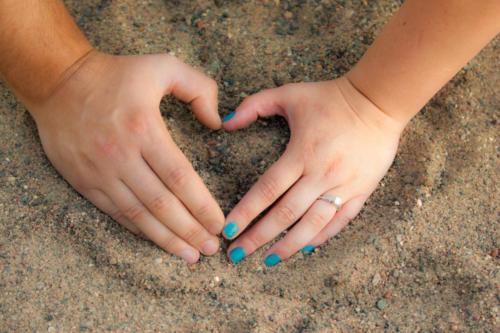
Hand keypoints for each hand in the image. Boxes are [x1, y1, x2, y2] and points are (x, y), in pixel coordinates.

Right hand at [29, 52, 223, 262]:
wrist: (58, 82)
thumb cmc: (116, 75)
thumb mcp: (162, 65)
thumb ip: (199, 88)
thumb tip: (217, 123)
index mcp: (144, 129)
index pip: (180, 178)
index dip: (202, 205)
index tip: (219, 223)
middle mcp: (121, 155)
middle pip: (162, 204)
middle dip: (190, 230)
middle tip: (211, 248)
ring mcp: (100, 172)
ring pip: (139, 214)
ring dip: (167, 238)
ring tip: (190, 255)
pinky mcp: (84, 181)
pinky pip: (116, 212)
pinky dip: (138, 229)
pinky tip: (157, 240)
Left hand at [222, 77, 403, 265]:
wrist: (378, 102)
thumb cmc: (330, 98)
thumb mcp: (289, 94)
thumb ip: (255, 105)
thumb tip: (225, 122)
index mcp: (301, 152)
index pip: (267, 190)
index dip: (246, 212)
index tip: (228, 230)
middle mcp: (321, 174)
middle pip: (285, 214)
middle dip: (259, 236)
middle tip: (237, 254)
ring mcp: (343, 185)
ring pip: (313, 224)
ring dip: (289, 245)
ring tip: (269, 260)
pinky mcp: (361, 191)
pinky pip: (341, 221)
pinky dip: (323, 236)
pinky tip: (306, 248)